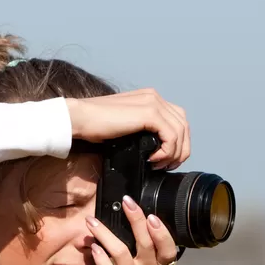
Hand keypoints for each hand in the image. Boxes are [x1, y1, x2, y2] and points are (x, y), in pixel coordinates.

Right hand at [66, 89, 190, 169]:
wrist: (80, 119)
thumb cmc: (96, 125)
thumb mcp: (127, 127)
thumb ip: (143, 131)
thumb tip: (156, 149)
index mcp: (150, 99)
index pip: (177, 119)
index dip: (178, 142)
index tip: (166, 159)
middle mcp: (155, 97)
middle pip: (184, 126)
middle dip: (181, 150)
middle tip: (167, 166)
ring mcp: (153, 103)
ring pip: (181, 132)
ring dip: (174, 153)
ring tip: (159, 164)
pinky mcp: (149, 113)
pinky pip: (171, 136)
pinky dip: (166, 151)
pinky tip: (152, 159)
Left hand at [85, 195, 177, 264]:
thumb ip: (144, 257)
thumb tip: (134, 227)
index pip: (169, 249)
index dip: (163, 232)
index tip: (152, 215)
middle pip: (146, 243)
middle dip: (137, 219)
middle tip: (127, 202)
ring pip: (122, 252)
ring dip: (105, 233)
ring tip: (92, 221)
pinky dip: (100, 257)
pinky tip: (93, 247)